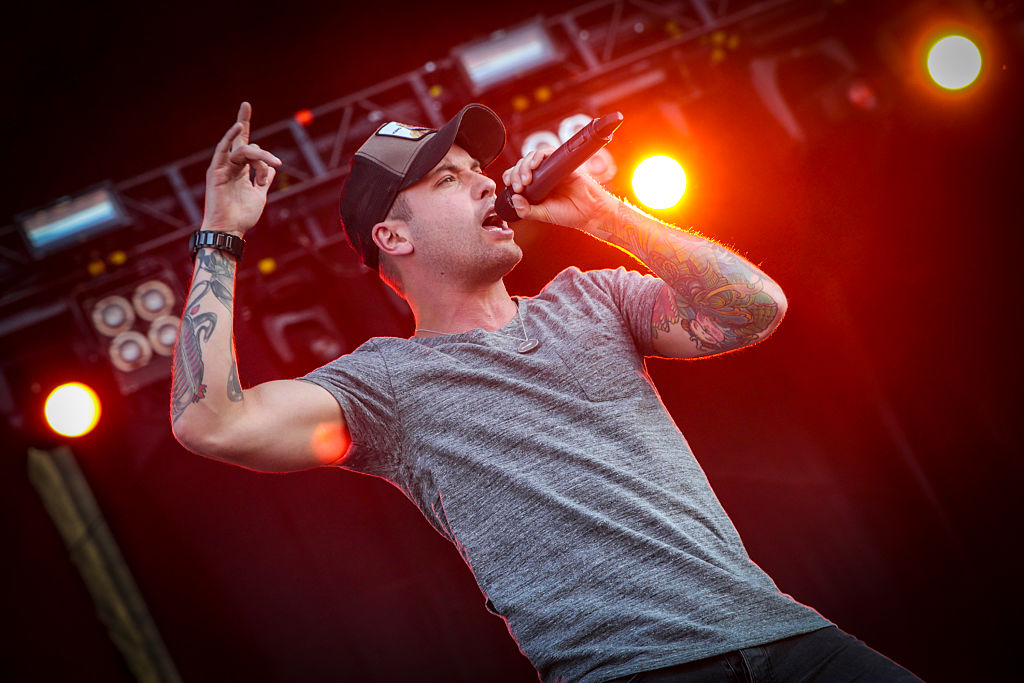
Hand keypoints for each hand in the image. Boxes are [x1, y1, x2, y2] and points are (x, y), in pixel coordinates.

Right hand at [200, 102, 282, 236]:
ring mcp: (223, 168)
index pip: (244, 145)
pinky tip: (239, 127)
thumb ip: (264, 180)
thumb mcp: (259, 195)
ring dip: (259, 157)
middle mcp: (231, 166)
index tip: (246, 106)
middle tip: (259, 130)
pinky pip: (223, 150)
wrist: (230, 231)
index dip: (245, 126)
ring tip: (268, 170)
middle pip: (243, 143)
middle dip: (248, 127)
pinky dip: (230, 137)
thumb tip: (272, 168)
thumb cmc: (242, 217)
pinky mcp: (216, 172)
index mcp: (240, 171)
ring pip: (243, 150)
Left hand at [500, 145, 618, 235]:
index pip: (517, 176)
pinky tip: (534, 166)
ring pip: (531, 157)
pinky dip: (537, 156)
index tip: (509, 186)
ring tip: (526, 180)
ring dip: (524, 166)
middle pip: (521, 165)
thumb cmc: (569, 213)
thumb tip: (513, 199)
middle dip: (516, 174)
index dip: (510, 177)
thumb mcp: (543, 214)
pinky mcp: (561, 163)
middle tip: (519, 187)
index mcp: (535, 188)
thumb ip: (526, 210)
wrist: (590, 212)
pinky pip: (547, 152)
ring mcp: (551, 169)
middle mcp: (542, 176)